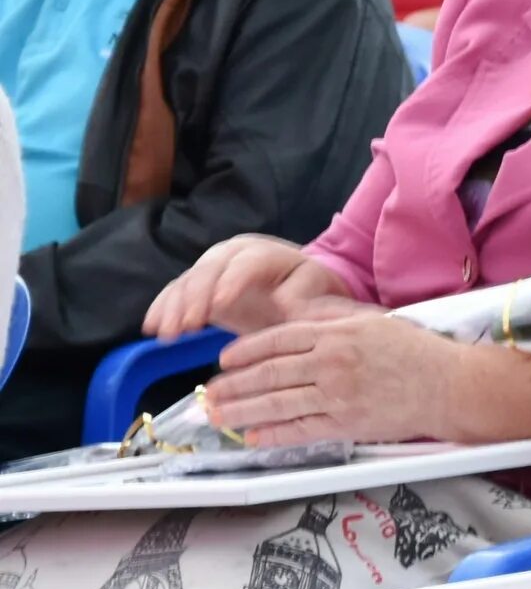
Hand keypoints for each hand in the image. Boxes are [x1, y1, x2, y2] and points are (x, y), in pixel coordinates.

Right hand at [146, 237, 355, 340]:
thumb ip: (309, 300)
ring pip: (187, 282)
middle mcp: (233, 254)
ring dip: (174, 308)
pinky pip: (175, 293)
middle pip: (209, 270)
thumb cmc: (313, 292)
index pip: (246, 263)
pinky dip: (162, 309)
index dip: (232, 282)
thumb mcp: (320, 294)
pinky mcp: (197, 285)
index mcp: (266, 253)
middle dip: (195, 298)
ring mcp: (211, 267)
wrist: (301, 289)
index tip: (219, 306)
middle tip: (186, 327)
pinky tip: (152, 328)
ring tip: (167, 335)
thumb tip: (288, 304)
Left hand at [202, 314, 477, 446]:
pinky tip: (254, 437)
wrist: (450, 385)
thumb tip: (297, 321)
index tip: (224, 360)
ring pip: (277, 403)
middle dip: (233, 385)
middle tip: (209, 393)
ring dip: (242, 411)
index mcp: (337, 333)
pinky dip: (273, 434)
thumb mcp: (373, 323)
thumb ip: (333, 323)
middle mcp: (332, 362)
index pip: (277, 339)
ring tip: (218, 416)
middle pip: (269, 373)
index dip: (246, 351)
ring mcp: (337, 394)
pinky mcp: (346, 423)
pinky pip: (300, 429)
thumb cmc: (418, 353)